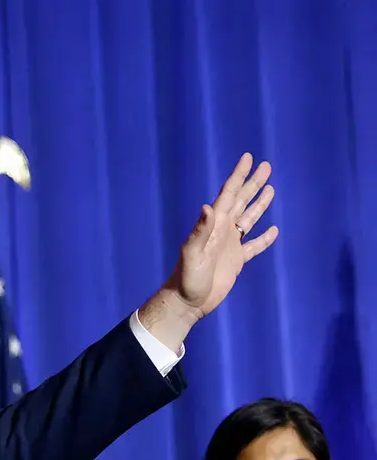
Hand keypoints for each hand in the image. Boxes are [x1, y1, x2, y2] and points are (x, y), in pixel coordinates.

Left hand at [140, 152, 278, 348]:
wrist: (187, 301)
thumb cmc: (186, 278)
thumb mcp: (192, 253)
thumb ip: (200, 230)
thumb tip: (208, 206)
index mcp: (214, 225)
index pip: (229, 194)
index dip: (239, 176)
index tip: (248, 158)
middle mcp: (223, 230)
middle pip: (242, 201)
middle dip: (253, 183)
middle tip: (266, 166)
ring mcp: (230, 245)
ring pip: (249, 219)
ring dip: (259, 204)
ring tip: (270, 188)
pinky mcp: (236, 261)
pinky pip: (254, 246)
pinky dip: (264, 238)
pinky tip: (273, 230)